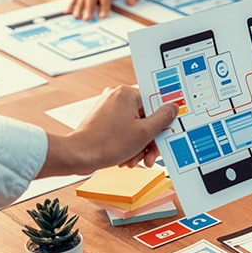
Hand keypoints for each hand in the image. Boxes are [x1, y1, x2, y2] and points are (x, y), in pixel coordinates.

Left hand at [41, 86, 177, 176]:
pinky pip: (124, 128)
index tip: (167, 131)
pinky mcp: (103, 119)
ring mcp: (108, 107)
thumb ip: (163, 118)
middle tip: (151, 155)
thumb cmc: (107, 144)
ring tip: (134, 159)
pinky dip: (128, 143)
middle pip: (146, 117)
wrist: (78, 156)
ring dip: (139, 144)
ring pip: (135, 125)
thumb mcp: (144, 132)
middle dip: (149, 139)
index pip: (155, 103)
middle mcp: (116, 96)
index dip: (163, 121)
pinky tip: (126, 157)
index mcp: (127, 93)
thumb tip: (173, 107)